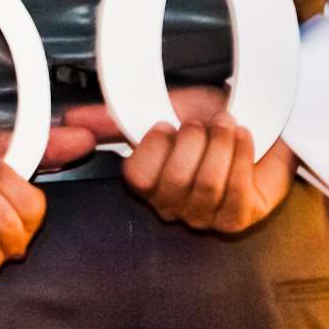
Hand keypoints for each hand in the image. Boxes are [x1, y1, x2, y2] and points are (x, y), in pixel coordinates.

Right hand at [63, 86, 296, 233]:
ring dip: (220, 145)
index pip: (137, 179)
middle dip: (193, 141)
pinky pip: (237, 193)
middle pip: (175, 182)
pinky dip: (241, 157)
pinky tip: (243, 138)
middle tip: (202, 123)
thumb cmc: (207, 119)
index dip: (154, 148)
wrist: (257, 122)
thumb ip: (115, 116)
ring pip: (207, 187)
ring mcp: (207, 218)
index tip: (168, 124)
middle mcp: (173, 207)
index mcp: (149, 183)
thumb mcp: (161, 109)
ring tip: (227, 124)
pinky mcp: (241, 219)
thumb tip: (71, 119)